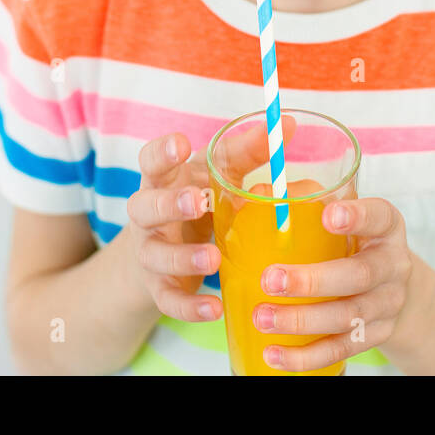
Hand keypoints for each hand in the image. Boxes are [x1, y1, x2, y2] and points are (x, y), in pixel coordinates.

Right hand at [124, 114, 299, 322]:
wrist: (164, 255)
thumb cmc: (197, 202)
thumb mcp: (217, 176)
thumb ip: (249, 153)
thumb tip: (290, 125)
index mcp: (163, 181)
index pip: (151, 161)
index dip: (163, 152)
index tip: (182, 143)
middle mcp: (148, 215)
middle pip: (145, 206)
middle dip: (170, 203)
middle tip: (198, 200)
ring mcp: (150, 253)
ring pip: (155, 255)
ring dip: (183, 256)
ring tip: (213, 257)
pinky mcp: (159, 288)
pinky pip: (168, 300)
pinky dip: (190, 307)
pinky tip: (215, 308)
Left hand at [252, 196, 416, 372]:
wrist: (389, 284)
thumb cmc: (352, 240)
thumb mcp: (340, 213)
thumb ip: (304, 200)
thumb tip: (254, 193)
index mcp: (386, 227)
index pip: (379, 217)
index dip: (357, 216)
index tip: (329, 215)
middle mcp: (393, 266)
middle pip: (359, 276)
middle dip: (313, 281)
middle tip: (270, 279)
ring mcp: (387, 305)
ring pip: (347, 318)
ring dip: (301, 321)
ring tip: (262, 318)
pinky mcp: (375, 336)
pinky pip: (340, 350)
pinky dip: (305, 357)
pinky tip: (273, 354)